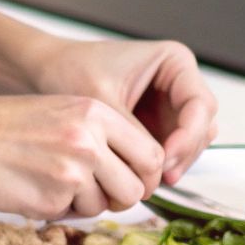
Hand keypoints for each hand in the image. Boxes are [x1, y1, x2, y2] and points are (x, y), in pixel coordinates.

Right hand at [0, 95, 165, 219]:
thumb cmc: (10, 125)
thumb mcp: (65, 110)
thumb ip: (104, 135)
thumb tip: (141, 171)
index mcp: (96, 113)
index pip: (151, 154)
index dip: (146, 174)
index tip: (133, 180)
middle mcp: (89, 141)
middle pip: (136, 188)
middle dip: (120, 196)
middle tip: (96, 190)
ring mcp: (71, 172)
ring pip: (105, 206)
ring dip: (85, 203)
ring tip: (53, 181)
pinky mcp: (51, 200)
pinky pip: (74, 216)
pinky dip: (59, 209)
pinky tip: (35, 188)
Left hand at [30, 39, 218, 184]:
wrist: (44, 73)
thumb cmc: (69, 71)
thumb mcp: (102, 101)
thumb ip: (132, 133)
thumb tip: (155, 169)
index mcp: (174, 61)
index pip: (200, 104)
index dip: (188, 136)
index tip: (164, 161)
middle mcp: (178, 82)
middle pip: (201, 126)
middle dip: (183, 154)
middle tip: (158, 179)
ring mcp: (169, 106)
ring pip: (190, 143)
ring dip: (174, 163)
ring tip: (146, 182)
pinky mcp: (156, 125)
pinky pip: (170, 151)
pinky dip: (160, 166)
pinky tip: (139, 179)